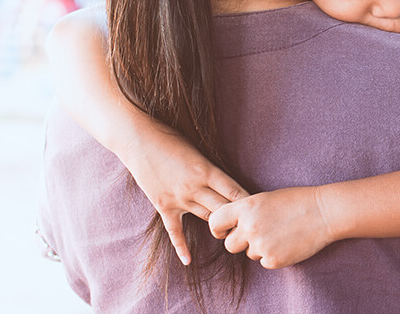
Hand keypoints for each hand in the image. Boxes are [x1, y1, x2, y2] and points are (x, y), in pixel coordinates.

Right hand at [119, 126, 248, 265]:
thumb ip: (211, 170)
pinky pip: (174, 230)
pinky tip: (188, 261)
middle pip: (224, 209)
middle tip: (253, 228)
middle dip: (239, 219)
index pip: (234, 191)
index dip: (249, 203)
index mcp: (206, 170)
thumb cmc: (171, 139)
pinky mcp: (163, 205)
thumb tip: (229, 185)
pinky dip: (181, 246)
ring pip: (206, 218)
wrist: (137, 139)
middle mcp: (194, 187)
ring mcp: (178, 198)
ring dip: (219, 227)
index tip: (261, 210)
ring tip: (234, 237)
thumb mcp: (197, 151)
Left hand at [208, 186, 334, 268]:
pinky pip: (265, 262)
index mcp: (246, 207)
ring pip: (249, 254)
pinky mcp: (273, 260)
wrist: (324, 212)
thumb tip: (233, 227)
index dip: (219, 229)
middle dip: (241, 242)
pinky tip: (288, 243)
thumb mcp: (266, 198)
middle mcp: (249, 227)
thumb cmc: (297, 201)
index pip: (215, 222)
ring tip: (281, 234)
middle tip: (261, 234)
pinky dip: (275, 256)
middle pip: (229, 245)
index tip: (228, 230)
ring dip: (260, 248)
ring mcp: (261, 245)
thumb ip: (246, 212)